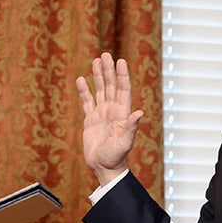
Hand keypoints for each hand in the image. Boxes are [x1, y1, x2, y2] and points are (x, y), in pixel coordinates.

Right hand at [75, 52, 143, 184]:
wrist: (104, 167)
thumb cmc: (116, 156)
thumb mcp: (125, 142)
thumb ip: (131, 127)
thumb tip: (139, 113)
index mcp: (122, 113)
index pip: (123, 89)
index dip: (122, 75)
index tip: (120, 61)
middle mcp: (113, 110)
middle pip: (111, 85)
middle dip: (109, 70)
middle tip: (106, 55)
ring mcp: (102, 114)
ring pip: (100, 90)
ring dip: (98, 76)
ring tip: (96, 60)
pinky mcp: (91, 120)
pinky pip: (87, 102)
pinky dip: (84, 91)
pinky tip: (82, 80)